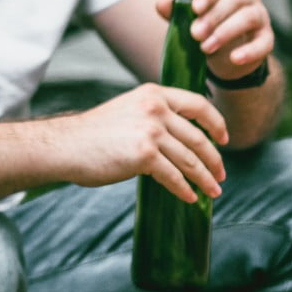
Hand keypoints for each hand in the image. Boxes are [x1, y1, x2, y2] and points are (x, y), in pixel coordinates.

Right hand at [66, 83, 227, 203]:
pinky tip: (190, 198)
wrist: (67, 145)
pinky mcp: (144, 155)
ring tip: (213, 191)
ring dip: (204, 178)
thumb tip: (181, 138)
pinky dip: (184, 189)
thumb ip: (155, 115)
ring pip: (190, 159)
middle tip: (221, 174)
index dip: (216, 122)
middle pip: (198, 137)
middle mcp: (155, 109)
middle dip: (214, 159)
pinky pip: (174, 176)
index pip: (198, 104)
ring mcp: (151, 131)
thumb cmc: (94, 134)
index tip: (224, 139)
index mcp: (154, 94)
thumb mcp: (128, 110)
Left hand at [159, 0, 273, 83]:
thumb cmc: (206, 28)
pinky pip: (263, 43)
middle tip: (195, 33)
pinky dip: (249, 51)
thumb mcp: (189, 19)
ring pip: (248, 17)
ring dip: (226, 32)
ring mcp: (261, 16)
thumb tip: (161, 3)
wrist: (225, 55)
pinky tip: (234, 58)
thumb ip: (175, 10)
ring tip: (206, 48)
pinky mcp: (267, 38)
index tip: (195, 8)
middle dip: (213, 16)